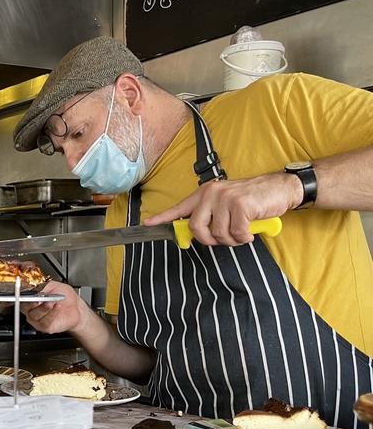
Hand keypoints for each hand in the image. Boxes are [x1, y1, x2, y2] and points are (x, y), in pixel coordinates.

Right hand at [20, 281, 87, 333]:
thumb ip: (44, 286)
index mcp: (31, 298)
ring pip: (35, 315)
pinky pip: (45, 321)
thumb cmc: (64, 296)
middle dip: (32, 303)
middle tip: (39, 299)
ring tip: (52, 302)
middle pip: (25, 307)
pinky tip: (57, 308)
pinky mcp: (44, 326)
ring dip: (44, 308)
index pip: (21, 297)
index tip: (29, 293)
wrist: (75, 307)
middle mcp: (31, 310)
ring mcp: (37, 319)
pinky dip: (51, 314)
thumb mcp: (54, 285)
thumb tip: (36, 289)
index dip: (23, 296)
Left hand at [144, 173, 300, 245]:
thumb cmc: (252, 200)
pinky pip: (236, 233)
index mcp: (204, 194)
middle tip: (226, 238)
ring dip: (232, 239)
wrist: (279, 188)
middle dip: (210, 240)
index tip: (148, 224)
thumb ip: (210, 216)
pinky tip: (251, 230)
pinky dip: (245, 237)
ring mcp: (225, 198)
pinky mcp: (240, 205)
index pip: (179, 208)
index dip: (162, 218)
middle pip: (196, 228)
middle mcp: (211, 193)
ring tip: (243, 231)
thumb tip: (194, 235)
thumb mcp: (226, 204)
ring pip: (218, 234)